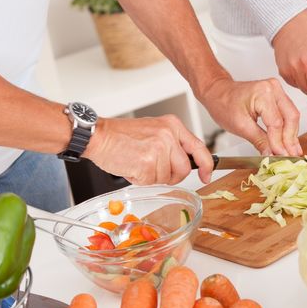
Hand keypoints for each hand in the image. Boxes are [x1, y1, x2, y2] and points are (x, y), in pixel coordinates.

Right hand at [83, 115, 213, 184]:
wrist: (99, 137)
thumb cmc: (121, 135)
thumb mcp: (153, 130)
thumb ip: (172, 144)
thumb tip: (186, 163)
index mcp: (172, 125)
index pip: (199, 148)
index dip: (206, 165)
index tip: (207, 175)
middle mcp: (168, 135)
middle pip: (184, 169)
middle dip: (171, 176)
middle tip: (153, 170)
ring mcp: (158, 149)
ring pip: (167, 177)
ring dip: (152, 177)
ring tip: (138, 162)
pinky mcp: (147, 163)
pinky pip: (151, 182)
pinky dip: (140, 179)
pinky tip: (132, 166)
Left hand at [200, 76, 301, 155]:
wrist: (218, 93)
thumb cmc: (224, 104)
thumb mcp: (240, 126)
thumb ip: (259, 141)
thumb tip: (272, 154)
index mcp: (263, 93)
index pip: (276, 123)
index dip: (279, 142)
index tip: (282, 156)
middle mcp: (273, 88)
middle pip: (290, 117)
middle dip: (290, 139)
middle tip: (291, 157)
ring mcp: (277, 90)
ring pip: (292, 116)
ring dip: (292, 135)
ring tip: (292, 152)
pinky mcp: (277, 96)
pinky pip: (287, 113)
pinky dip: (288, 128)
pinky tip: (289, 141)